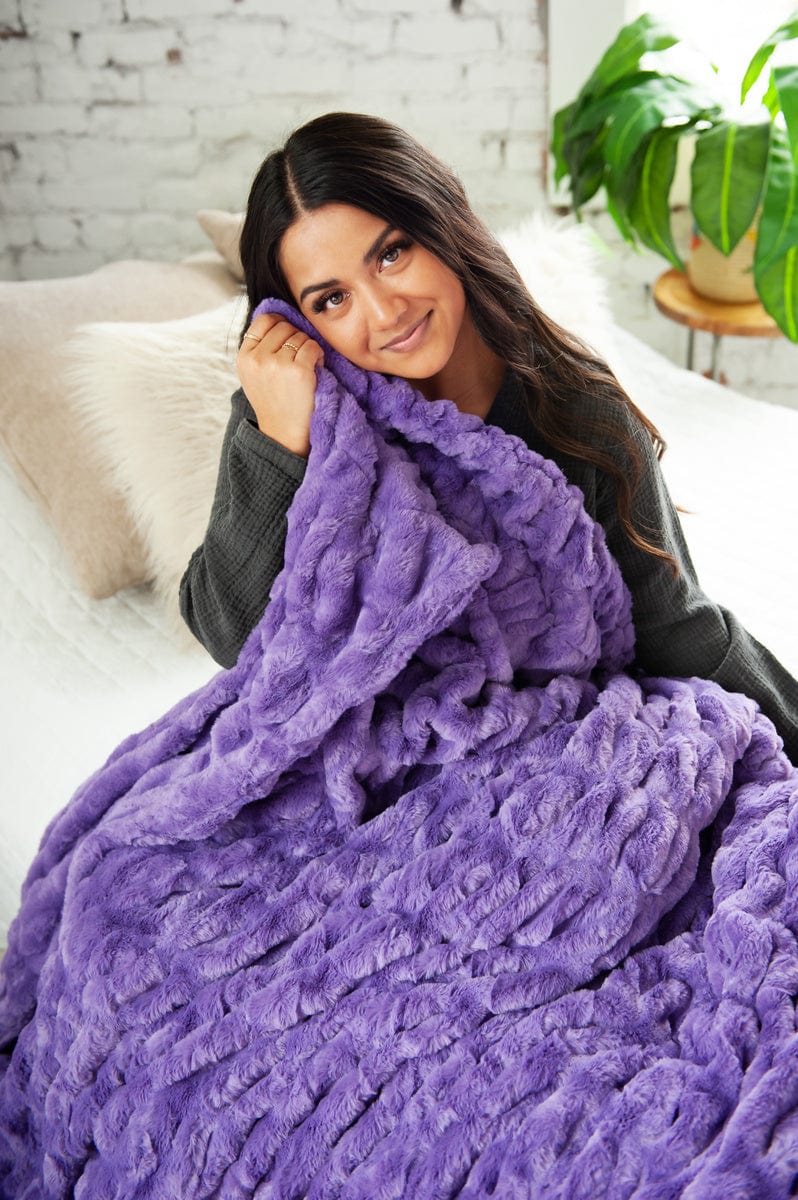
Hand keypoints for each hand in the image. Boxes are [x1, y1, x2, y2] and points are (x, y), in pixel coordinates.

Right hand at [236, 314, 322, 457]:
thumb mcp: (254, 374)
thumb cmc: (274, 402)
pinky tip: (315, 369)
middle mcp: (258, 358)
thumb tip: (279, 319)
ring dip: (308, 348)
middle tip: (298, 359)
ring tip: (305, 368)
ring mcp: (277, 364)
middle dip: (296, 338)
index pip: (265, 320)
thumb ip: (259, 348)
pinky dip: (318, 355)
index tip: (288, 338)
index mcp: (244, 357)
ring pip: (300, 336)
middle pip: (285, 326)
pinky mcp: (298, 371)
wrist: (283, 434)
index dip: (280, 324)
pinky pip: (313, 347)